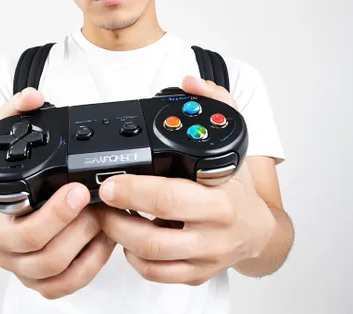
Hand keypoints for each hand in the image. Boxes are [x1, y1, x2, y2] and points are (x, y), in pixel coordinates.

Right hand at [0, 88, 116, 298]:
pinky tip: (102, 242)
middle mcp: (6, 245)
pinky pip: (64, 285)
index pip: (20, 229)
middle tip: (98, 204)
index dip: (53, 215)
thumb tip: (33, 97)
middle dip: (77, 229)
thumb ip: (16, 110)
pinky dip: (88, 268)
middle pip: (42, 255)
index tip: (78, 190)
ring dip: (87, 249)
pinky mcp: (39, 274)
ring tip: (105, 221)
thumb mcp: (1, 132)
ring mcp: (22, 264)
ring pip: (56, 273)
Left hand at [96, 76, 275, 284]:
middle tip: (99, 201)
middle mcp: (213, 231)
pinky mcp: (197, 273)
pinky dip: (135, 259)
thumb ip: (214, 104)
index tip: (109, 181)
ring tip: (107, 217)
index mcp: (219, 195)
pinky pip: (158, 275)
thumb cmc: (236, 187)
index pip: (170, 194)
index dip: (135, 189)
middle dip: (116, 218)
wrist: (258, 230)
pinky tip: (128, 239)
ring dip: (120, 238)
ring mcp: (205, 256)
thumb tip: (190, 82)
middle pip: (154, 234)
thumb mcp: (233, 139)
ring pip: (151, 259)